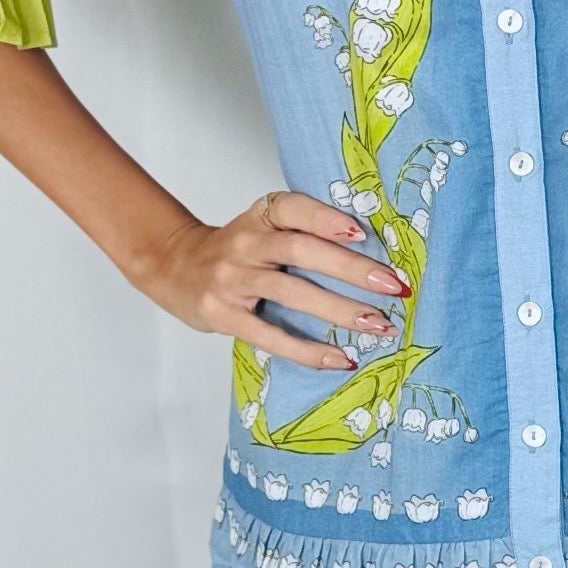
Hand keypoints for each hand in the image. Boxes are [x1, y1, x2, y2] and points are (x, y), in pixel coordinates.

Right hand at [131, 189, 404, 372]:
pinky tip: (340, 358)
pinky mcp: (224, 315)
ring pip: (292, 292)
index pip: (295, 209)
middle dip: (352, 269)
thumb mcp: (262, 226)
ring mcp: (232, 279)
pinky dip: (308, 350)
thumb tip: (374, 255)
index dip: (327, 219)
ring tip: (379, 324)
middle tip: (394, 285)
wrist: (173, 266)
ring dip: (340, 310)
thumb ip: (304, 231)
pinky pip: (271, 334)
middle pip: (302, 251)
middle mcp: (246, 242)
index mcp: (261, 214)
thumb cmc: (237, 249)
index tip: (362, 232)